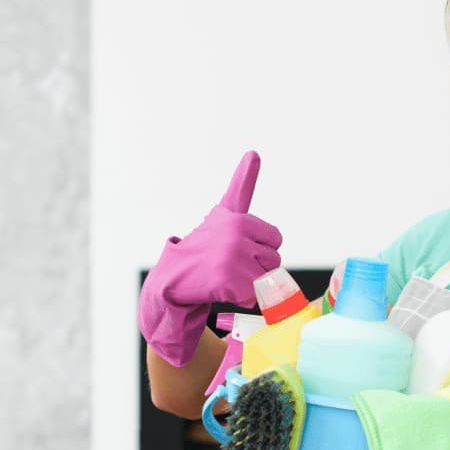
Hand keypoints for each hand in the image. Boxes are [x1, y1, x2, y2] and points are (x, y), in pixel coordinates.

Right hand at [138, 151, 284, 366]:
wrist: (175, 277)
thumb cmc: (204, 245)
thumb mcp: (224, 212)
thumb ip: (242, 185)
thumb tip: (253, 152)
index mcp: (238, 219)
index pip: (274, 237)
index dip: (261, 247)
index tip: (240, 230)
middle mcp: (236, 234)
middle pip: (274, 259)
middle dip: (257, 266)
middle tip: (231, 264)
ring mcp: (233, 257)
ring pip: (265, 278)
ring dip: (250, 283)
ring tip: (226, 275)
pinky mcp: (230, 279)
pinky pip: (253, 294)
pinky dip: (241, 297)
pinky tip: (221, 287)